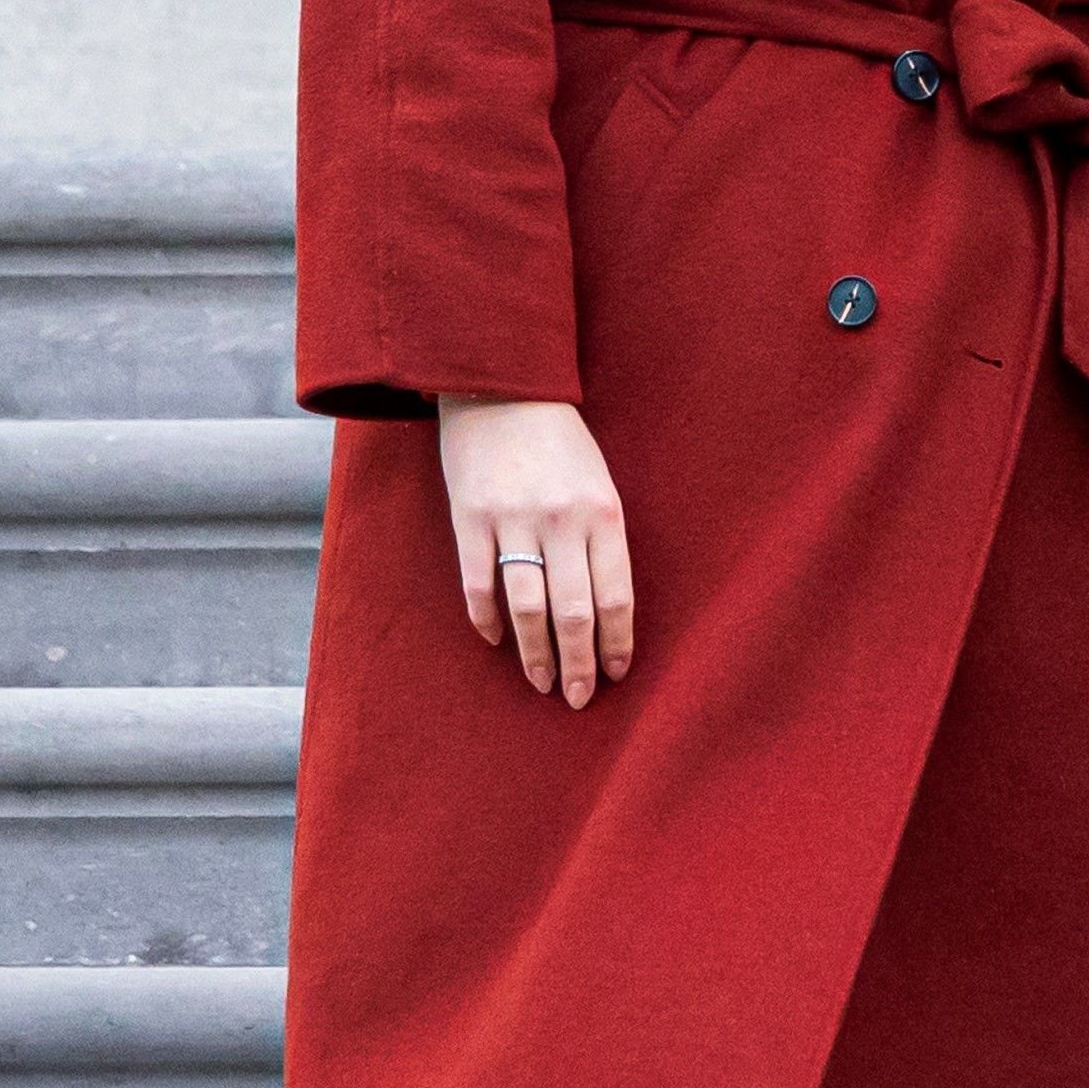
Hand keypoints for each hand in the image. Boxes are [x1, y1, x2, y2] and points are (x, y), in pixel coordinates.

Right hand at [435, 395, 634, 703]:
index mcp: (603, 514)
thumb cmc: (560, 444)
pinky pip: (479, 584)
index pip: (616, 596)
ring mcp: (513, 521)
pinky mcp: (470, 518)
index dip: (618, 643)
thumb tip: (605, 610)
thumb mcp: (600, 484)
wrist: (502, 390)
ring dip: (536, 655)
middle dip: (580, 664)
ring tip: (543, 683)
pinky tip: (498, 641)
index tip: (618, 674)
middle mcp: (561, 521)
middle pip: (573, 613)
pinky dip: (488, 620)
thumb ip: (603, 540)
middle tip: (581, 698)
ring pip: (528, 608)